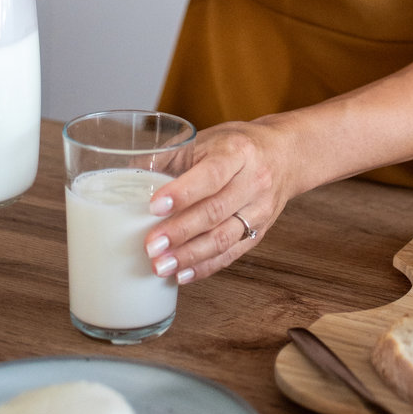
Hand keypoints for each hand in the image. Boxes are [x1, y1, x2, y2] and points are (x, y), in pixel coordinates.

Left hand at [142, 118, 297, 284]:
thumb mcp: (207, 139)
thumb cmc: (237, 145)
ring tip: (160, 267)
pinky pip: (232, 254)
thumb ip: (171, 156)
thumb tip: (128, 174)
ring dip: (190, 256)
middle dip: (180, 232)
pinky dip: (206, 267)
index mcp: (237, 152)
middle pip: (215, 211)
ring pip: (224, 237)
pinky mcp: (259, 231)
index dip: (182, 193)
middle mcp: (253, 181)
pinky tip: (183, 275)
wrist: (285, 155)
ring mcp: (259, 209)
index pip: (210, 174)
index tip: (154, 207)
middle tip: (150, 247)